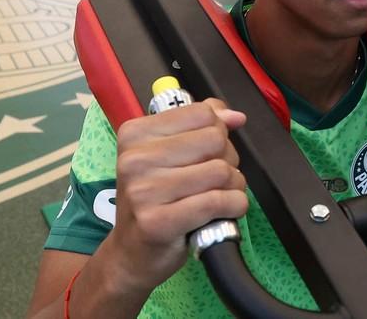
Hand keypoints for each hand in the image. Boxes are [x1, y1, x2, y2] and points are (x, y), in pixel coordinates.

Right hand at [105, 99, 247, 290]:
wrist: (131, 253)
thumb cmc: (156, 199)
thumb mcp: (170, 154)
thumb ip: (202, 126)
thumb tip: (236, 116)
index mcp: (135, 134)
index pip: (203, 113)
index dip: (217, 132)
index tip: (205, 153)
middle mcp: (135, 159)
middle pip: (216, 139)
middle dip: (227, 160)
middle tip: (212, 179)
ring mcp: (144, 191)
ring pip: (222, 171)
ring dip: (233, 186)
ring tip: (216, 197)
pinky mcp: (158, 222)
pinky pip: (218, 201)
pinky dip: (233, 206)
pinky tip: (221, 213)